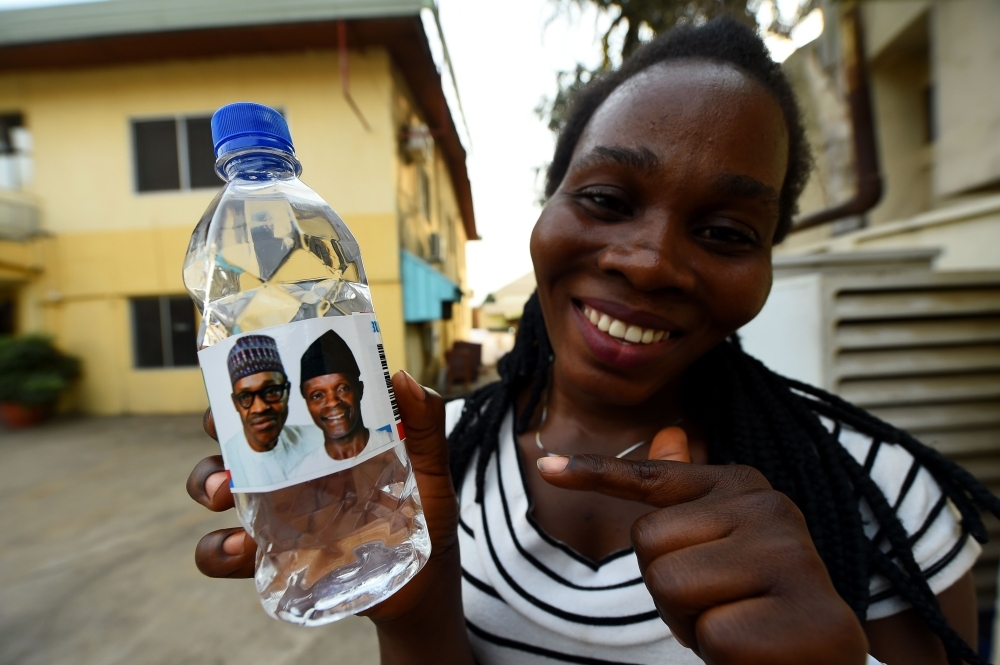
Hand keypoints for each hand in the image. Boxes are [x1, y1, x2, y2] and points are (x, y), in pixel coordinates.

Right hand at [186, 371, 465, 627]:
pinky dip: (218, 548)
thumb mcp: (431, 466)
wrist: (423, 583)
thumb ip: (424, 423)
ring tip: (224, 493)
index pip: (279, 403)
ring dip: (205, 483)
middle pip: (235, 437)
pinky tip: (242, 547)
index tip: (247, 378)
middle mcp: (290, 471)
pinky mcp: (271, 558)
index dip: (254, 385)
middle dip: (218, 429)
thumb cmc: (425, 515)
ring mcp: (275, 513)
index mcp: (322, 441)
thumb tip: (402, 377)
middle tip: (224, 433)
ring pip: (215, 488)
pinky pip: (224, 552)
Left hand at [538, 427, 868, 664]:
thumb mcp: (720, 546)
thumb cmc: (758, 601)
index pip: (652, 478)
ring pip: (671, 587)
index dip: (595, 473)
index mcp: (744, 487)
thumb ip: (690, 498)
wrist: (825, 657)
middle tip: (720, 604)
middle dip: (668, 591)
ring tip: (739, 623)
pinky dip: (724, 656)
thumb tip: (668, 433)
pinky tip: (760, 650)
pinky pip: (713, 636)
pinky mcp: (805, 614)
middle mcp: (771, 508)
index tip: (546, 467)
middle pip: (649, 542)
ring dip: (693, 624)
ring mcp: (792, 557)